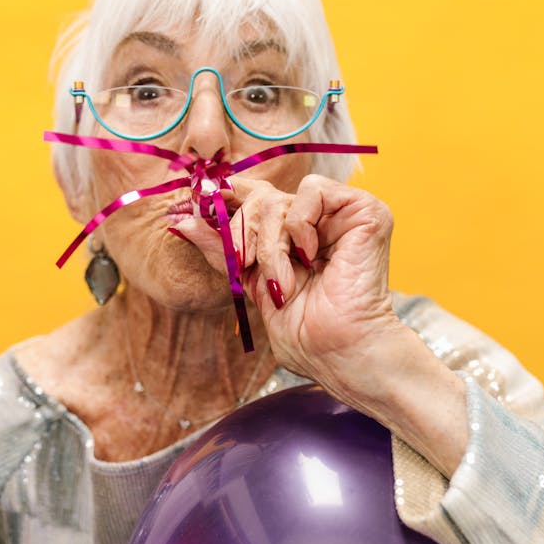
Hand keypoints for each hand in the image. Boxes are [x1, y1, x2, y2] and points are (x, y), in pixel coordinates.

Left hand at [173, 174, 467, 475]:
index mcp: (294, 236)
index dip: (225, 196)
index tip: (197, 205)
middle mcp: (318, 221)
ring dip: (270, 247)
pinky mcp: (364, 210)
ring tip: (286, 283)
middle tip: (249, 270)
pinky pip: (312, 190)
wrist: (340, 352)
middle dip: (243, 238)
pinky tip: (310, 256)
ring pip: (278, 200)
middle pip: (258, 199)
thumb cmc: (306, 334)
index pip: (254, 195)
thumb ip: (221, 250)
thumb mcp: (250, 285)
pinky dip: (299, 225)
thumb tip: (179, 222)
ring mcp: (341, 214)